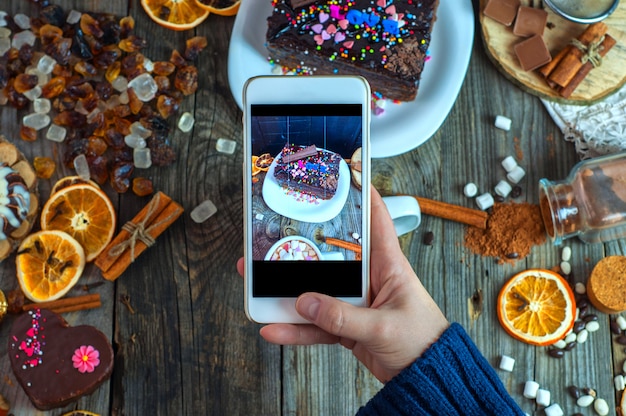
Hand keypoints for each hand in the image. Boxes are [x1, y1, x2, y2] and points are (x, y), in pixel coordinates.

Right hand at [236, 187, 448, 382]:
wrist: (426, 376)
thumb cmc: (423, 341)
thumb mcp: (383, 326)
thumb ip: (344, 317)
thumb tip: (307, 303)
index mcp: (388, 265)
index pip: (376, 220)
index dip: (362, 194)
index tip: (342, 174)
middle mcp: (369, 278)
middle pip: (330, 256)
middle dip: (302, 246)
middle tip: (275, 235)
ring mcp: (355, 302)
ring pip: (315, 290)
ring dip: (287, 291)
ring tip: (259, 285)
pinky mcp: (346, 325)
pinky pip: (315, 324)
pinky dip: (295, 329)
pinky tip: (275, 329)